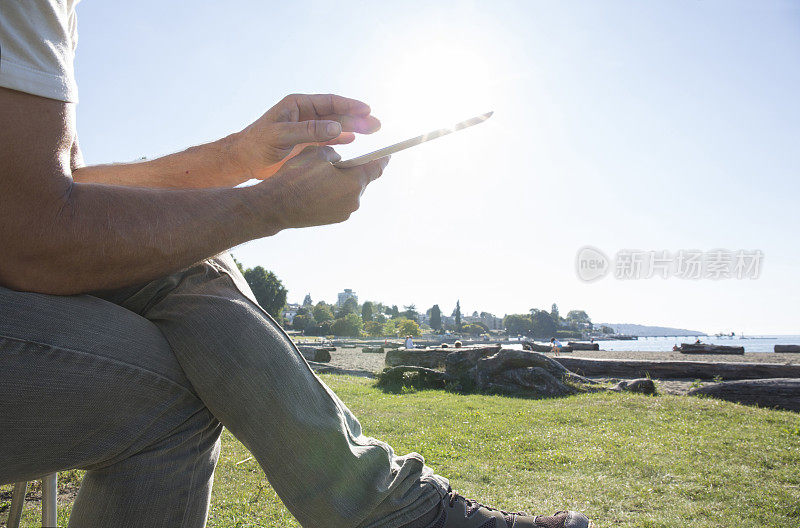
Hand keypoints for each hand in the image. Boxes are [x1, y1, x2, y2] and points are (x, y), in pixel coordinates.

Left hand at [231, 94, 380, 179]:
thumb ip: (309, 131)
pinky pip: (328, 140)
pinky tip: (353, 140)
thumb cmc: (257, 144)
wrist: (244, 160)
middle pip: (336, 114)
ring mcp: (307, 130)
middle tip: (376, 124)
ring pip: (335, 126)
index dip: (349, 105)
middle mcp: (305, 115)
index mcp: (298, 105)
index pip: (329, 102)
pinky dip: (341, 139)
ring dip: (353, 128)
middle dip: (357, 118)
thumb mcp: (282, 135)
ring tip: (372, 131)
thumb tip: (336, 126)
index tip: (366, 109)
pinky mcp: (306, 144)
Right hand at [257, 146, 389, 229]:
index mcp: (353, 183)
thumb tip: (338, 160)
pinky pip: (339, 201)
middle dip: (353, 170)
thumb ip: (334, 153)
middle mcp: (353, 201)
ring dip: (341, 183)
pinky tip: (318, 188)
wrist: (276, 206)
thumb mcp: (316, 154)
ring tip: (322, 176)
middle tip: (339, 162)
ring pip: (349, 192)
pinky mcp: (334, 219)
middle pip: (361, 181)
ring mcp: (344, 212)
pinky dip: (333, 193)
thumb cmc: (295, 178)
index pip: (375, 169)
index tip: (388, 155)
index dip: (382, 159)